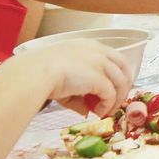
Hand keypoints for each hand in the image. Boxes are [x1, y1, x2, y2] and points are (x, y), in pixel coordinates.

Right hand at [10, 39, 133, 117]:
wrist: (35, 73)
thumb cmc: (41, 72)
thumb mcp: (62, 77)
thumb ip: (78, 93)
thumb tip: (86, 111)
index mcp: (88, 46)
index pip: (113, 58)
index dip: (117, 75)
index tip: (114, 89)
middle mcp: (97, 51)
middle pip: (124, 68)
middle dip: (123, 87)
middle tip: (115, 102)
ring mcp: (99, 63)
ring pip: (120, 82)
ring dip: (116, 100)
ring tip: (106, 112)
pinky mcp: (99, 77)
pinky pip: (111, 94)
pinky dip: (107, 106)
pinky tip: (98, 113)